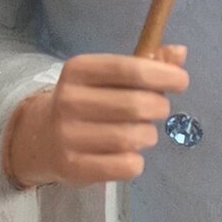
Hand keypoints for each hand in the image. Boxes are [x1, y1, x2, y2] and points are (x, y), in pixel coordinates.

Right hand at [3, 49, 188, 188]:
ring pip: (134, 138)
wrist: (40, 137)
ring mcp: (68, 136)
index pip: (131, 69)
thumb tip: (180, 53)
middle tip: (158, 110)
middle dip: (159, 108)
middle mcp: (69, 100)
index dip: (164, 75)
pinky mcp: (74, 168)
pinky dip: (137, 161)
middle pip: (137, 105)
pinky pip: (127, 166)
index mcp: (78, 70)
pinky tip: (128, 154)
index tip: (181, 81)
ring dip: (149, 135)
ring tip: (141, 133)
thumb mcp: (108, 77)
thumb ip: (145, 64)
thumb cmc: (87, 101)